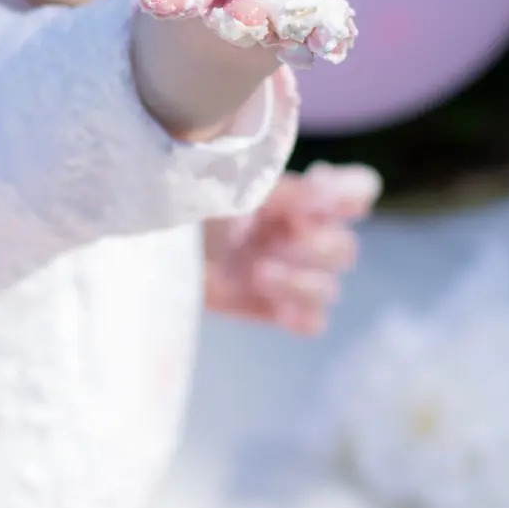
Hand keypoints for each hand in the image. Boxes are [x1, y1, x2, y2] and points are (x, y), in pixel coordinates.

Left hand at [204, 162, 380, 335]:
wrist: (148, 242)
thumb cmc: (187, 202)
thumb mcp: (235, 187)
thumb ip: (288, 191)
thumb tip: (330, 186)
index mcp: (299, 194)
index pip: (360, 189)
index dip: (349, 194)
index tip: (312, 192)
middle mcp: (302, 232)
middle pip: (346, 249)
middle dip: (314, 246)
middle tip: (276, 239)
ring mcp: (291, 272)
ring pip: (331, 289)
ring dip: (299, 281)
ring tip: (257, 271)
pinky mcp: (273, 308)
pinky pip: (313, 321)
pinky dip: (299, 313)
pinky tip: (274, 304)